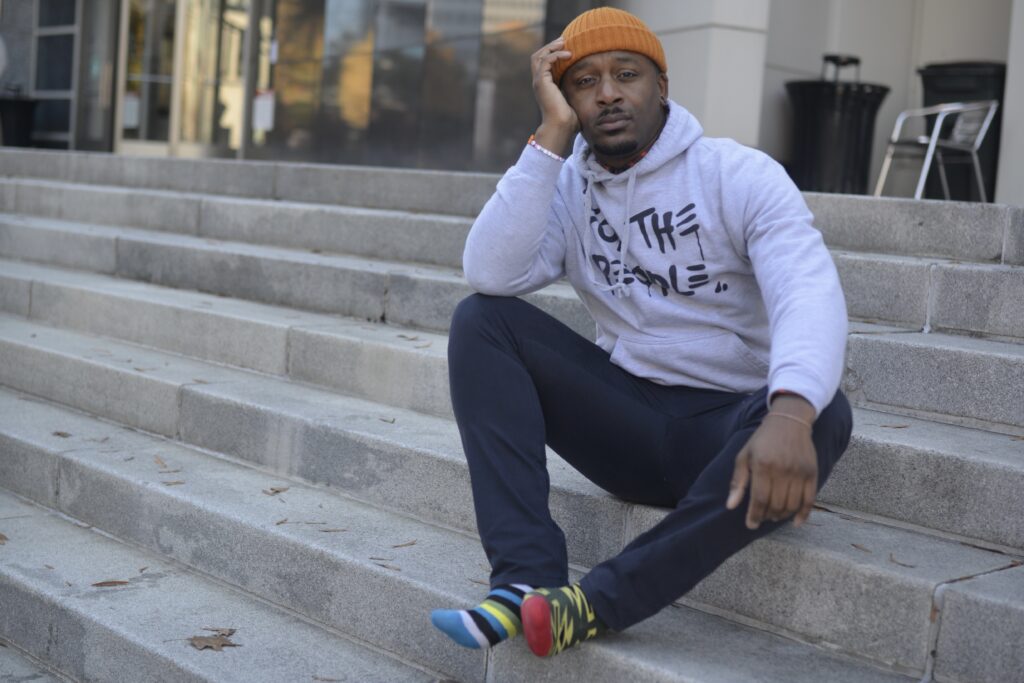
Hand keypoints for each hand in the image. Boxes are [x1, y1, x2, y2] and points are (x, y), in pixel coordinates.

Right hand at [530, 37, 577, 153]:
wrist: (560, 128)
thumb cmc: (569, 121)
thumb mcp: (574, 102)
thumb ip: (577, 94)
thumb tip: (592, 93)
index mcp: (545, 86)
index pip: (544, 63)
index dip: (553, 53)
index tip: (567, 48)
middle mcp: (539, 83)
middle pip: (538, 56)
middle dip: (550, 46)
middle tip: (564, 41)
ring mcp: (539, 82)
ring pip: (539, 55)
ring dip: (552, 47)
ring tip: (565, 43)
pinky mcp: (542, 82)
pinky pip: (546, 61)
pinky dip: (556, 55)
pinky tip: (569, 55)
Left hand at [726, 398, 817, 529]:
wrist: (789, 421)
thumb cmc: (762, 440)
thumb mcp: (744, 456)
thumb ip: (738, 482)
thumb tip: (731, 506)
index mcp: (763, 465)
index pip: (759, 499)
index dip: (754, 515)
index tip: (751, 524)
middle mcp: (782, 470)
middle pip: (776, 504)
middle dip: (767, 516)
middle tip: (762, 518)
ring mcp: (799, 472)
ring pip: (791, 505)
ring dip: (782, 516)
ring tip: (774, 516)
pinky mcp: (812, 473)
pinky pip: (810, 500)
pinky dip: (803, 514)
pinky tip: (795, 522)